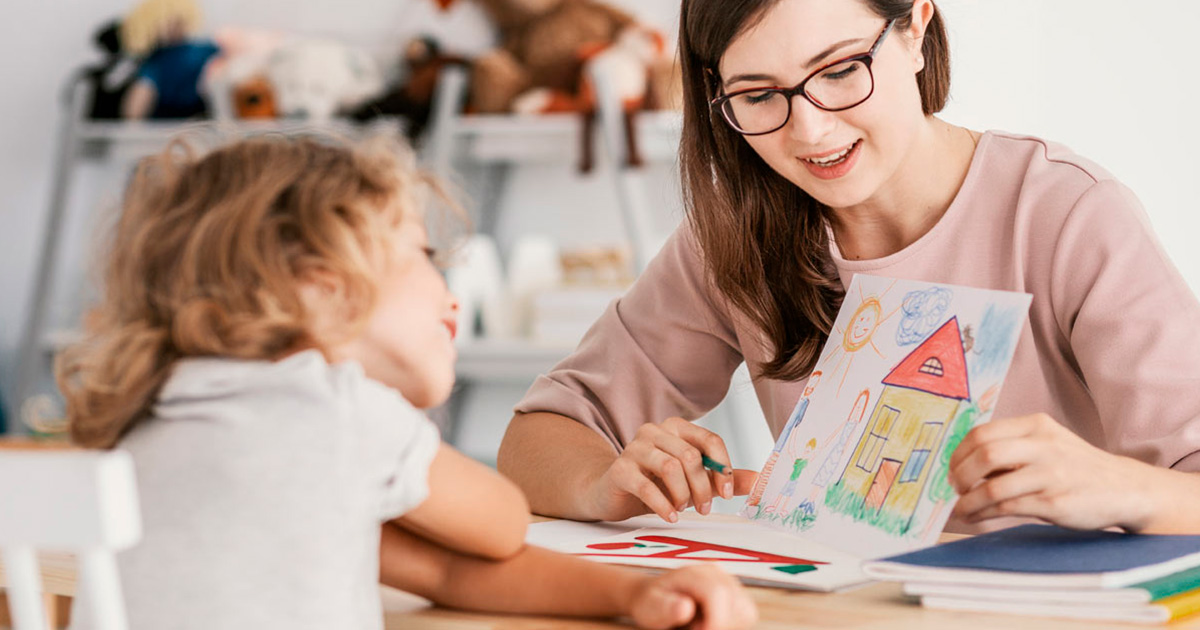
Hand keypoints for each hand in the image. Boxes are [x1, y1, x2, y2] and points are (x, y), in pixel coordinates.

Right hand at [584, 417, 757, 522]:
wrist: (613, 494)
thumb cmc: (657, 485)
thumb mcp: (694, 482)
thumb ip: (723, 479)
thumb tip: (759, 481)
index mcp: (676, 428)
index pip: (709, 439)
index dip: (723, 467)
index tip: (729, 493)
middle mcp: (654, 432)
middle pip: (690, 456)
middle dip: (703, 487)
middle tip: (705, 509)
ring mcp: (634, 448)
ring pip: (670, 467)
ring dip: (683, 495)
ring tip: (683, 509)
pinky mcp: (620, 469)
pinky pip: (646, 486)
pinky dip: (663, 505)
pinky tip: (670, 516)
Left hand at [628, 564, 757, 629]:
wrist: (655, 597)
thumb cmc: (652, 603)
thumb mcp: (650, 606)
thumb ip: (666, 607)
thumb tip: (685, 606)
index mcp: (693, 573)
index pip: (717, 593)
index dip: (713, 621)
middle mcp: (716, 573)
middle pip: (736, 604)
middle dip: (719, 624)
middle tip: (695, 627)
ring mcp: (729, 582)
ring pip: (746, 611)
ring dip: (728, 625)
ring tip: (702, 623)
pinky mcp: (736, 594)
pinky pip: (747, 614)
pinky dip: (732, 624)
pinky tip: (711, 622)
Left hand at [949, 413, 1157, 530]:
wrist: (1125, 488)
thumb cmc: (1076, 467)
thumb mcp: (1047, 444)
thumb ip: (1012, 448)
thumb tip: (962, 465)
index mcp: (1036, 426)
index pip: (982, 433)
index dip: (959, 453)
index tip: (951, 468)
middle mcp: (1044, 446)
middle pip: (984, 454)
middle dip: (960, 475)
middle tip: (954, 488)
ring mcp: (1051, 474)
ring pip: (992, 486)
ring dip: (968, 501)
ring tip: (960, 509)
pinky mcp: (1055, 502)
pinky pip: (1007, 508)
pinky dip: (984, 513)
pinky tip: (977, 517)